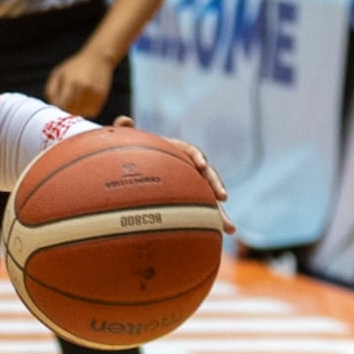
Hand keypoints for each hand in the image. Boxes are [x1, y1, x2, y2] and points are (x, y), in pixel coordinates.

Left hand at [44, 50, 112, 118]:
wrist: (98, 58)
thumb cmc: (74, 67)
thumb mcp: (58, 74)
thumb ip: (51, 91)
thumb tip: (53, 107)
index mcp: (71, 83)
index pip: (62, 106)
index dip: (59, 107)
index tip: (59, 102)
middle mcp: (84, 89)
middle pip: (72, 111)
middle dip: (67, 109)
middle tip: (67, 101)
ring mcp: (94, 94)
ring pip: (82, 114)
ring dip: (77, 111)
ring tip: (76, 100)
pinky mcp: (102, 97)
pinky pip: (92, 112)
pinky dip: (87, 110)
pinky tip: (85, 100)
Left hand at [110, 117, 237, 236]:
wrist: (140, 164)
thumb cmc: (134, 152)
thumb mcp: (130, 142)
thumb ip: (126, 131)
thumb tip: (124, 119)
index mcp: (176, 151)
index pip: (190, 151)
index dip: (197, 157)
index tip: (201, 165)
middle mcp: (188, 167)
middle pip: (206, 175)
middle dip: (215, 185)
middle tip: (222, 196)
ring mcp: (191, 184)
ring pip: (208, 196)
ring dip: (220, 212)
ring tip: (229, 227)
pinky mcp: (189, 198)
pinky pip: (202, 210)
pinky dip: (212, 221)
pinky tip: (223, 234)